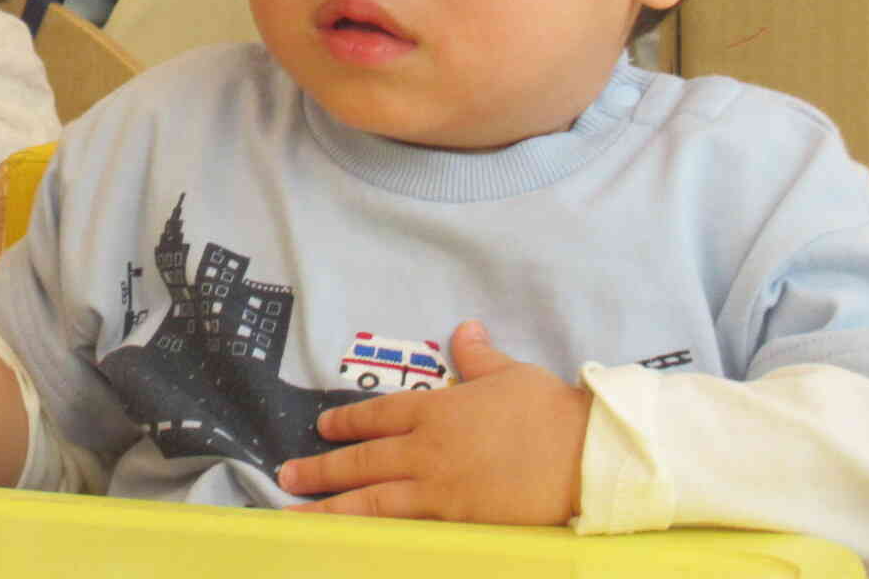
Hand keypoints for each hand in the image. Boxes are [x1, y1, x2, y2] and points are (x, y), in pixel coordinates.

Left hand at [278, 320, 590, 524]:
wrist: (582, 453)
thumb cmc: (548, 410)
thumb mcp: (508, 373)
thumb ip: (478, 356)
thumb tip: (464, 329)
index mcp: (437, 409)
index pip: (379, 414)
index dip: (347, 421)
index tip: (322, 426)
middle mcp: (427, 447)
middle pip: (362, 459)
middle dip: (321, 468)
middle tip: (286, 475)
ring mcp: (437, 486)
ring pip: (371, 498)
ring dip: (330, 505)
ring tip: (296, 513)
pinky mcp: (454, 520)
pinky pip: (402, 528)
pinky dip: (372, 532)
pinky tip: (351, 539)